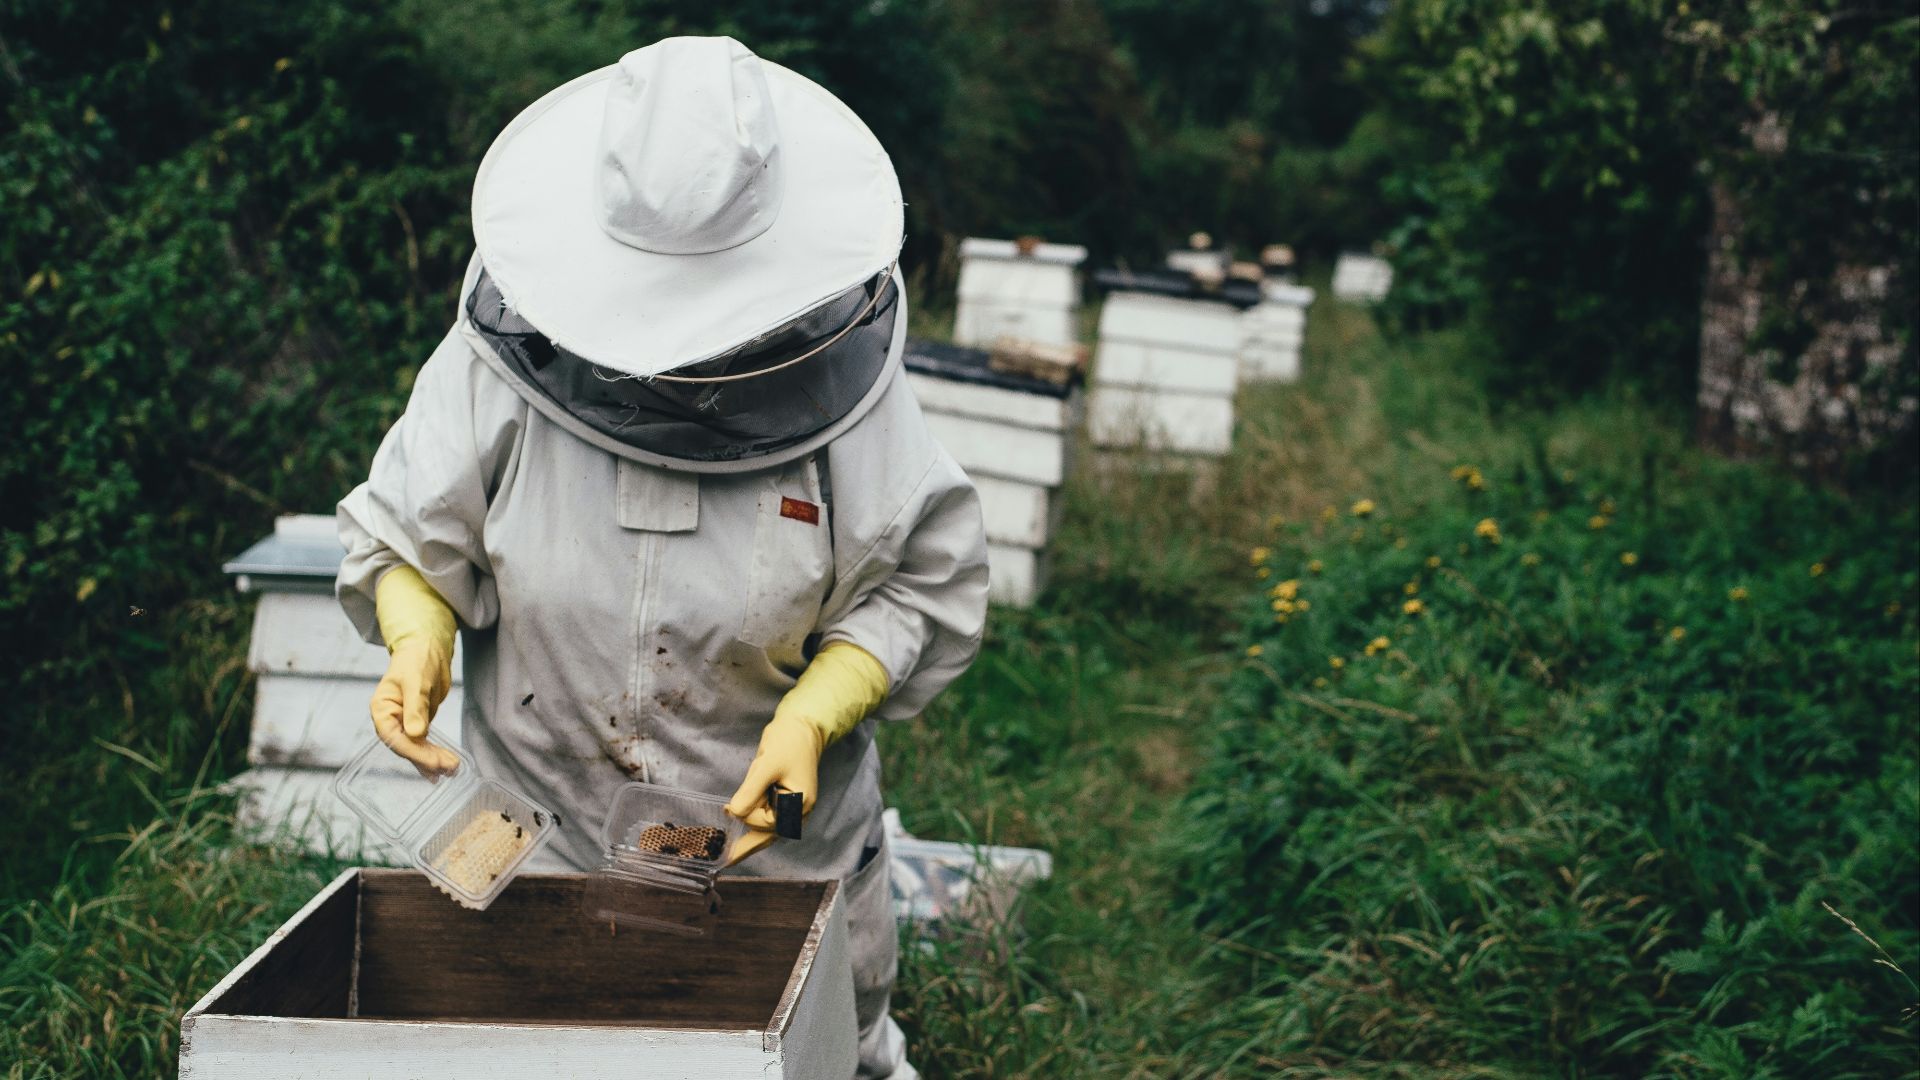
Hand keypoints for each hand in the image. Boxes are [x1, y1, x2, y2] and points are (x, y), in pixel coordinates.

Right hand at [370, 638, 459, 775]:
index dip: (413, 752)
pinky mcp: (417, 724)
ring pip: (415, 748)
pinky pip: (423, 744)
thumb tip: (415, 733)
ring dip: (432, 760)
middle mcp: (389, 719)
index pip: (393, 737)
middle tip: (449, 767)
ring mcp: (403, 723)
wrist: (427, 650)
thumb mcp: (416, 681)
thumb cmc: (417, 659)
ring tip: (452, 770)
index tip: (433, 762)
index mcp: (382, 708)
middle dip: (427, 759)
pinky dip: (433, 754)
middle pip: (406, 746)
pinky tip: (444, 768)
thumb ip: (415, 707)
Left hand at [723, 714, 823, 864]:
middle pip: (769, 834)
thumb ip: (750, 792)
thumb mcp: (766, 766)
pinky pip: (769, 820)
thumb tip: (734, 813)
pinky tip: (742, 835)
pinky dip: (755, 825)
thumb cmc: (787, 743)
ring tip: (731, 850)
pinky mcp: (786, 803)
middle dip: (747, 845)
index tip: (727, 808)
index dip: (746, 815)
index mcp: (799, 805)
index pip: (766, 821)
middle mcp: (799, 812)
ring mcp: (794, 809)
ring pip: (768, 830)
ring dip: (750, 834)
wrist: (801, 728)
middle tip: (726, 861)